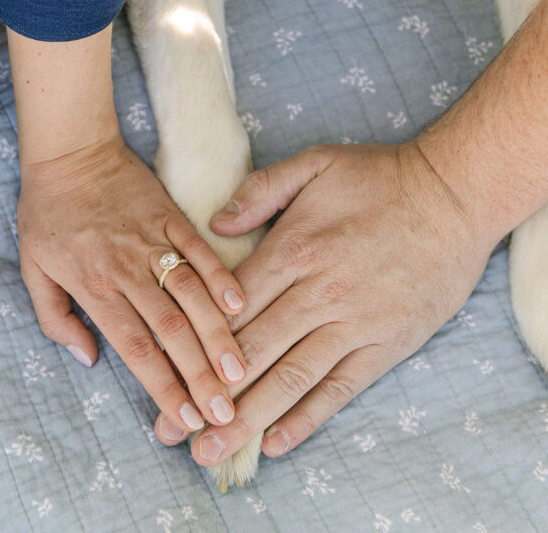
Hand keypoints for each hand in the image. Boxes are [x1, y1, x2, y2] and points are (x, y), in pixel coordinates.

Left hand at [17, 135, 248, 436]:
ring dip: (218, 334)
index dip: (162, 386)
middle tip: (225, 410)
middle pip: (170, 329)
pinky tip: (240, 304)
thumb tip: (87, 359)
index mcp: (93, 285)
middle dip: (200, 374)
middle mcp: (127, 267)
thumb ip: (56, 318)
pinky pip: (200, 249)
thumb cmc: (47, 213)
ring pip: (192, 293)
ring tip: (240, 369)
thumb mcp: (33, 268)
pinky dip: (221, 276)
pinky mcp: (170, 215)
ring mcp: (153, 239)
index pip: (134, 347)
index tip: (185, 418)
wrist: (70, 151)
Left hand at [154, 142, 495, 464]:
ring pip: (290, 379)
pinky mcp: (385, 345)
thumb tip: (213, 222)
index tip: (163, 369)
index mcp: (293, 249)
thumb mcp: (314, 163)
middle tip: (171, 431)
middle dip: (207, 394)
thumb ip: (260, 190)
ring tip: (211, 452)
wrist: (452, 196)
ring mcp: (353, 323)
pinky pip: (340, 389)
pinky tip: (276, 443)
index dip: (193, 341)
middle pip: (251, 352)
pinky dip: (307, 419)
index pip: (231, 306)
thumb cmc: (380, 176)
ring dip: (247, 420)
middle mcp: (318, 293)